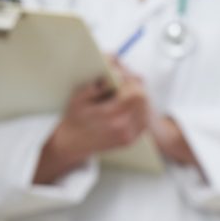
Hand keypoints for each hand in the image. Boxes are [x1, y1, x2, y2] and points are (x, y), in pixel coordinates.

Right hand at [33, 63, 150, 183]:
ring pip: (146, 111)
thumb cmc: (74, 118)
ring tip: (130, 92)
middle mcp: (122, 127)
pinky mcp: (130, 141)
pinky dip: (140, 111)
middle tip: (128, 82)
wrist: (73, 144)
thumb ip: (94, 88)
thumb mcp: (77, 99)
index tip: (123, 76)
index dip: (130, 82)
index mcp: (109, 115)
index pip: (133, 94)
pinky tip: (132, 105)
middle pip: (143, 100)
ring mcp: (128, 136)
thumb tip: (109, 78)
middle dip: (136, 88)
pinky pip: (143, 122)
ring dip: (140, 99)